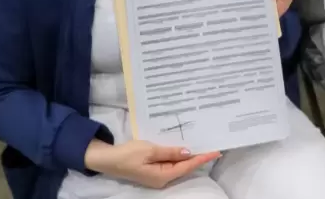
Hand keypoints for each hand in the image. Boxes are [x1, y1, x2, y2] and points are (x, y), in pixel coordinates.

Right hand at [84, 139, 219, 188]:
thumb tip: (189, 152)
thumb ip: (170, 152)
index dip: (202, 158)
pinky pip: (170, 163)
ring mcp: (158, 175)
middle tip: (212, 145)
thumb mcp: (150, 150)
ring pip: (178, 165)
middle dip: (198, 157)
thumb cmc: (128, 154)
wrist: (109, 159)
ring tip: (202, 145)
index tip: (215, 152)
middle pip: (185, 167)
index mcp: (163, 176)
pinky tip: (183, 147)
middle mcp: (163, 179)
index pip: (188, 166)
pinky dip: (177, 155)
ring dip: (188, 156)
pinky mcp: (153, 170)